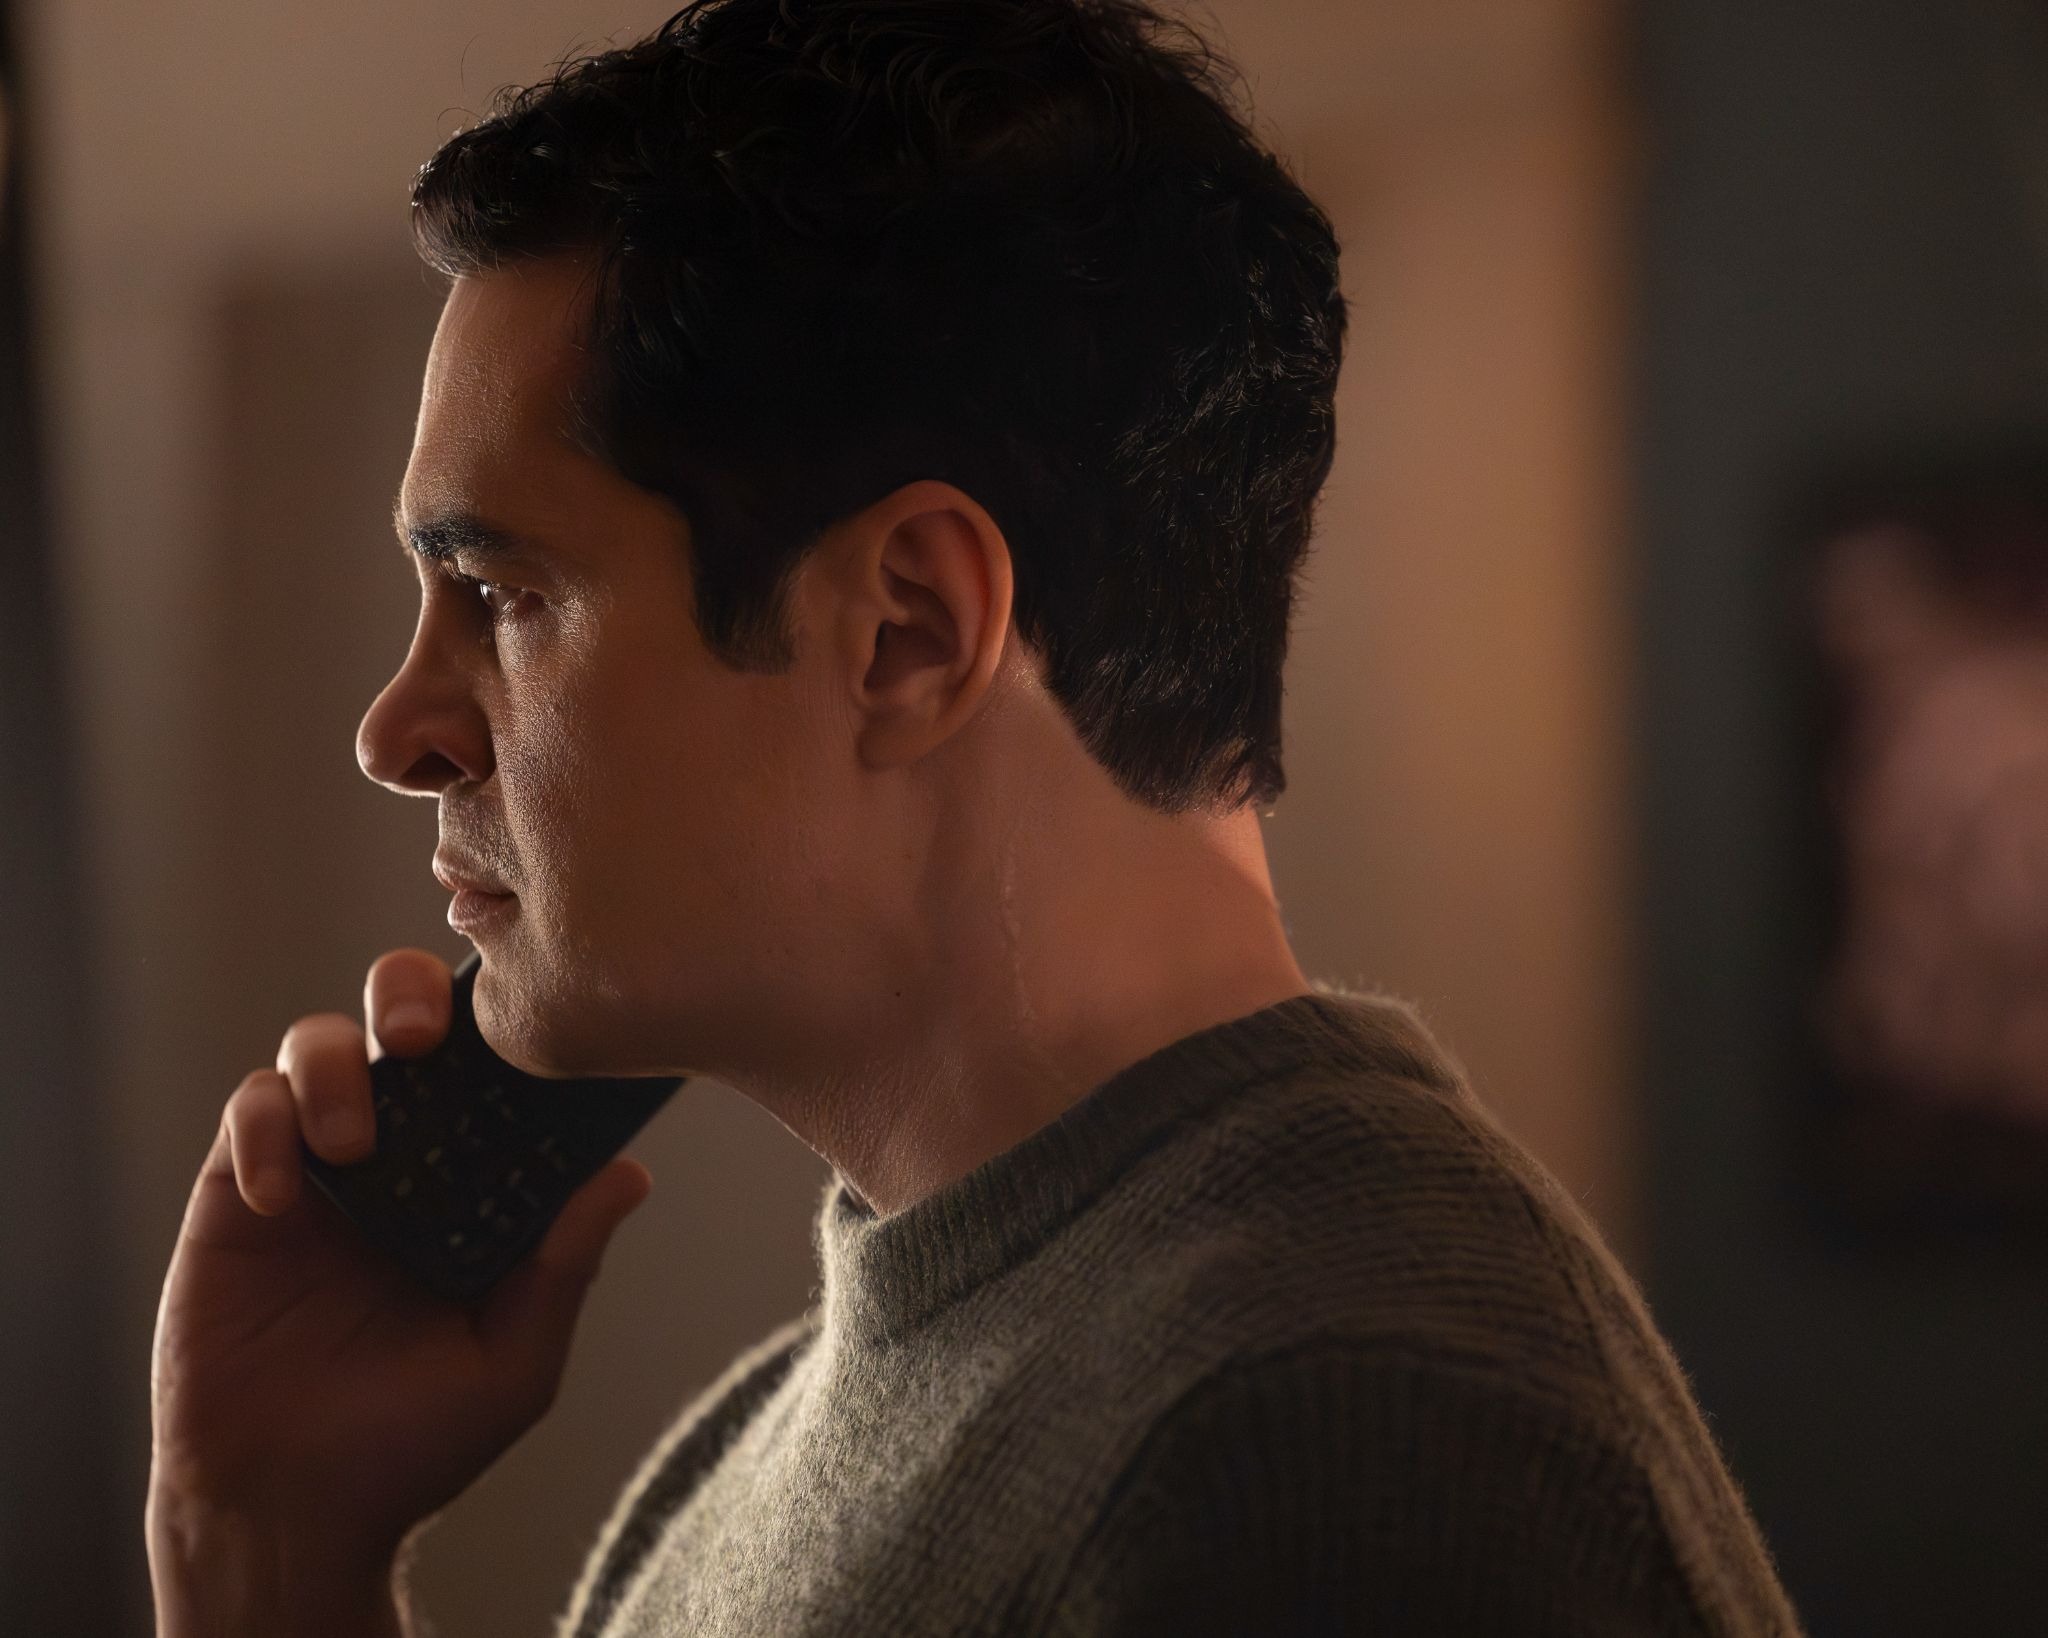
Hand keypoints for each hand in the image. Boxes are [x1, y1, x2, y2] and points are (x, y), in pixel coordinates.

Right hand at [148, 947, 652, 1579]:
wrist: (290, 1511)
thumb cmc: (413, 1443)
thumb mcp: (513, 1361)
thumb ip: (564, 1265)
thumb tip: (629, 1173)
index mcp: (472, 1180)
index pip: (495, 1070)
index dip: (510, 1030)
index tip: (532, 1020)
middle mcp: (399, 1154)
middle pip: (403, 1019)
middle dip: (412, 995)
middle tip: (425, 1035)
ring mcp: (317, 1166)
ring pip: (317, 1045)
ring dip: (336, 1068)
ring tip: (356, 1144)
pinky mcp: (238, 1191)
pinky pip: (249, 1112)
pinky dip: (266, 1130)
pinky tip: (285, 1198)